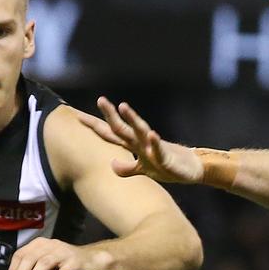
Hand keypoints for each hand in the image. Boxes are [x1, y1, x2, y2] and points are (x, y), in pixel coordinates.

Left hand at [8, 237, 99, 269]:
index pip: (21, 253)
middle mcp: (51, 245)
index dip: (13, 269)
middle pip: (30, 257)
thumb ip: (34, 269)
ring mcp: (64, 252)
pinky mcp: (76, 260)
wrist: (93, 259)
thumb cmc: (68, 264)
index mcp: (41, 244)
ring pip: (44, 262)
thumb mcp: (48, 262)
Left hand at [79, 97, 203, 183]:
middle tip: (100, 100)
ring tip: (123, 106)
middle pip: (122, 128)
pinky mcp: (166, 158)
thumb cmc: (167, 166)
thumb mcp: (143, 169)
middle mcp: (141, 143)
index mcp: (134, 146)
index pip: (110, 134)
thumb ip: (127, 168)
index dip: (94, 126)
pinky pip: (159, 149)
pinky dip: (155, 142)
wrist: (191, 169)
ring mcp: (153, 149)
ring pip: (141, 132)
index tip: (77, 116)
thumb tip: (111, 164)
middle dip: (110, 115)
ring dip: (133, 119)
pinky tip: (151, 134)